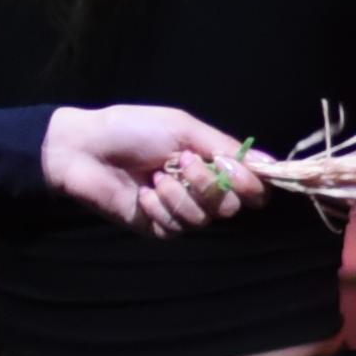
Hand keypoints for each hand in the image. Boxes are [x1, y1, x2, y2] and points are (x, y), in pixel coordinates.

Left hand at [43, 104, 263, 232]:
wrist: (85, 150)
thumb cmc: (132, 130)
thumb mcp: (183, 127)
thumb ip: (225, 146)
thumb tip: (271, 163)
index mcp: (213, 163)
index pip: (252, 187)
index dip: (252, 185)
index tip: (239, 173)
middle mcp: (202, 190)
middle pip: (233, 207)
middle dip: (209, 185)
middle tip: (182, 165)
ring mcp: (180, 210)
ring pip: (204, 219)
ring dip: (179, 195)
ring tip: (153, 178)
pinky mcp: (158, 227)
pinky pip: (176, 228)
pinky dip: (159, 208)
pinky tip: (142, 194)